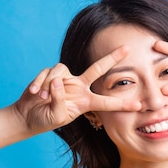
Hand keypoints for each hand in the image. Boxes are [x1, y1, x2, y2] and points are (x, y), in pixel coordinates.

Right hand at [13, 46, 140, 132]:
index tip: (139, 106)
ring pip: (61, 73)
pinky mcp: (51, 74)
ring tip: (41, 99)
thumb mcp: (56, 116)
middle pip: (98, 68)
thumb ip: (60, 100)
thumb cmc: (45, 119)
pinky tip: (34, 93)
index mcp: (85, 101)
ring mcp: (66, 78)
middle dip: (112, 57)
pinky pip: (47, 73)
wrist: (28, 116)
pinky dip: (39, 84)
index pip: (106, 102)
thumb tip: (58, 82)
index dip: (122, 104)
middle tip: (128, 48)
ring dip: (49, 87)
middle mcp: (79, 87)